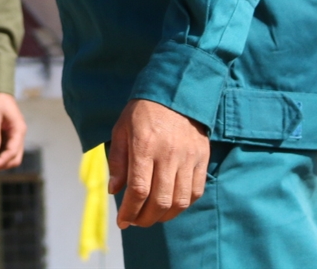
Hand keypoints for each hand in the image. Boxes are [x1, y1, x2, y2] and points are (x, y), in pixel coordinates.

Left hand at [0, 92, 26, 170]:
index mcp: (18, 130)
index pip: (12, 152)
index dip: (1, 161)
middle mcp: (19, 134)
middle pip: (15, 157)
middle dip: (3, 164)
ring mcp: (14, 135)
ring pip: (12, 155)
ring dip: (1, 161)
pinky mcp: (8, 134)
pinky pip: (6, 148)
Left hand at [108, 99, 208, 228]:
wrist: (176, 93)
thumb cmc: (142, 112)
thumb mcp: (121, 130)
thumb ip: (117, 161)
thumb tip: (114, 190)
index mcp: (145, 146)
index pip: (138, 189)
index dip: (129, 211)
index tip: (122, 222)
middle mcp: (168, 154)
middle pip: (160, 200)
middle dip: (145, 218)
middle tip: (135, 222)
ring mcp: (188, 158)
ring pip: (180, 201)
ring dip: (164, 216)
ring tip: (151, 217)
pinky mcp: (202, 159)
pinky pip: (196, 192)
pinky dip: (183, 205)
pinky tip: (170, 206)